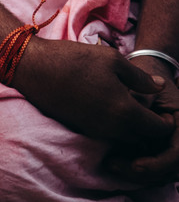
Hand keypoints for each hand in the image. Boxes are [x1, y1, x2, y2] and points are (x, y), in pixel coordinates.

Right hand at [15, 37, 172, 149]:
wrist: (35, 69)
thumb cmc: (74, 60)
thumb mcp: (112, 60)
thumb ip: (139, 77)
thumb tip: (159, 86)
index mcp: (125, 111)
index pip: (158, 130)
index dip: (166, 122)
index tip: (165, 111)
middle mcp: (112, 129)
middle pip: (143, 141)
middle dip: (150, 130)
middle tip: (150, 112)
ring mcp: (95, 132)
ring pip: (125, 141)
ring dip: (133, 131)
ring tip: (132, 110)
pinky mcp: (82, 131)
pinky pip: (108, 138)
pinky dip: (116, 130)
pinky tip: (111, 109)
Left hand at [106, 72, 178, 184]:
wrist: (145, 70)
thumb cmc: (145, 75)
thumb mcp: (144, 86)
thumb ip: (141, 104)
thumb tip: (133, 122)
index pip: (177, 153)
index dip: (157, 164)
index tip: (135, 165)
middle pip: (167, 170)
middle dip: (142, 173)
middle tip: (112, 165)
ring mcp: (169, 145)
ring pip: (159, 174)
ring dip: (136, 175)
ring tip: (110, 164)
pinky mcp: (156, 148)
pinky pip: (150, 169)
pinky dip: (133, 171)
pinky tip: (113, 163)